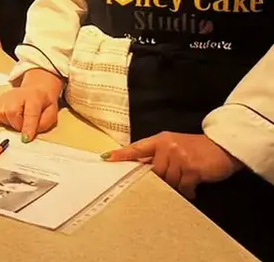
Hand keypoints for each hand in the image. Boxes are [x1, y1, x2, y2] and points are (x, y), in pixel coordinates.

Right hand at [0, 69, 63, 141]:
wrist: (35, 91)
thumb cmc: (43, 104)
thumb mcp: (51, 113)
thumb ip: (44, 124)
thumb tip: (29, 134)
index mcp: (34, 97)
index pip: (30, 113)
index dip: (28, 127)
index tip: (26, 139)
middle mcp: (16, 95)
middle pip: (12, 113)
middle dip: (18, 125)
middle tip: (26, 124)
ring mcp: (4, 97)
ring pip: (2, 116)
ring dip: (10, 123)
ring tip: (19, 118)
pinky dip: (1, 119)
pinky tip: (9, 116)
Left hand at [103, 132, 242, 198]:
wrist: (223, 147)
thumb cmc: (197, 149)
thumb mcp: (174, 146)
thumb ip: (159, 156)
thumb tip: (141, 172)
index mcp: (159, 140)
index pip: (136, 147)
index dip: (121, 154)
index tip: (106, 159)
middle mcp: (166, 146)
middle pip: (153, 172)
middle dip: (161, 180)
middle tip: (173, 179)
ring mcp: (179, 157)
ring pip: (168, 181)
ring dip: (177, 186)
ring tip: (187, 180)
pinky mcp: (191, 169)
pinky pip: (183, 187)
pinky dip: (188, 191)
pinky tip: (194, 187)